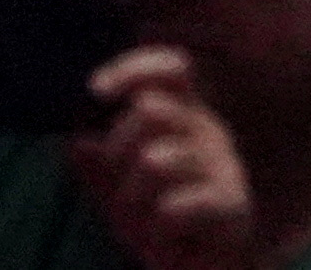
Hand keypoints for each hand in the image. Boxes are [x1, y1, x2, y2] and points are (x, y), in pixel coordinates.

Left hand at [75, 47, 257, 261]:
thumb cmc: (163, 231)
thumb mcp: (121, 198)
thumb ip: (100, 170)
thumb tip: (77, 143)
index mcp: (187, 120)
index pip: (172, 71)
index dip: (135, 69)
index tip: (97, 90)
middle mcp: (209, 132)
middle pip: (150, 110)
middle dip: (118, 152)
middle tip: (123, 193)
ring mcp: (225, 166)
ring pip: (154, 159)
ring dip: (134, 199)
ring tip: (146, 225)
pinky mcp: (233, 205)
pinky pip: (172, 206)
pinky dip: (156, 230)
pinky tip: (167, 241)